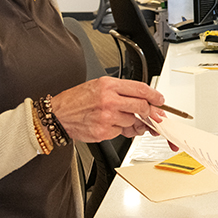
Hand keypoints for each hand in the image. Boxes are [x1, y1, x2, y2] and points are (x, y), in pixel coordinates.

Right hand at [50, 76, 165, 142]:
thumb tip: (142, 99)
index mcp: (108, 85)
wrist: (58, 115)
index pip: (140, 89)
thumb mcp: (99, 85)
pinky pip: (121, 132)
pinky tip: (107, 124)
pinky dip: (118, 130)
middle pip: (142, 106)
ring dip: (130, 122)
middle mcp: (109, 100)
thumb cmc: (77, 100)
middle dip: (149, 112)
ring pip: (132, 121)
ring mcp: (107, 117)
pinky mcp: (104, 131)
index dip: (154, 95)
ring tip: (116, 117)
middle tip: (148, 114)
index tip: (159, 100)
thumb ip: (121, 91)